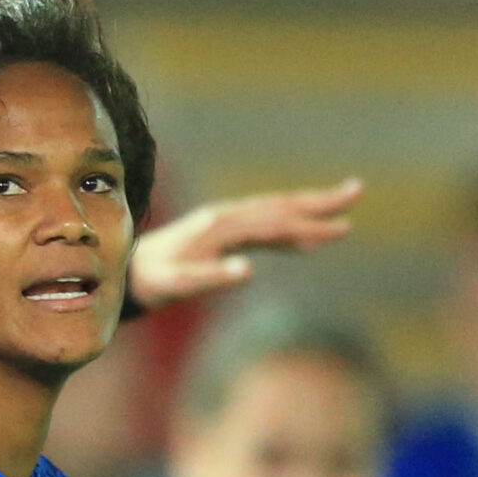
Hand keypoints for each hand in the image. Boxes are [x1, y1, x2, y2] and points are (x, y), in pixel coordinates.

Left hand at [128, 178, 361, 306]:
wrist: (119, 272)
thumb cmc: (147, 282)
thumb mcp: (175, 286)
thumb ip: (209, 278)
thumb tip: (247, 271)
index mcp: (219, 227)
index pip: (273, 224)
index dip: (309, 226)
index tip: (343, 228)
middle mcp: (223, 217)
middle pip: (279, 205)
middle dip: (319, 200)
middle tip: (357, 190)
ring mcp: (221, 222)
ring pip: (272, 210)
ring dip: (307, 207)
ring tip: (343, 203)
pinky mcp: (218, 232)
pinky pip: (261, 224)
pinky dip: (286, 225)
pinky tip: (302, 236)